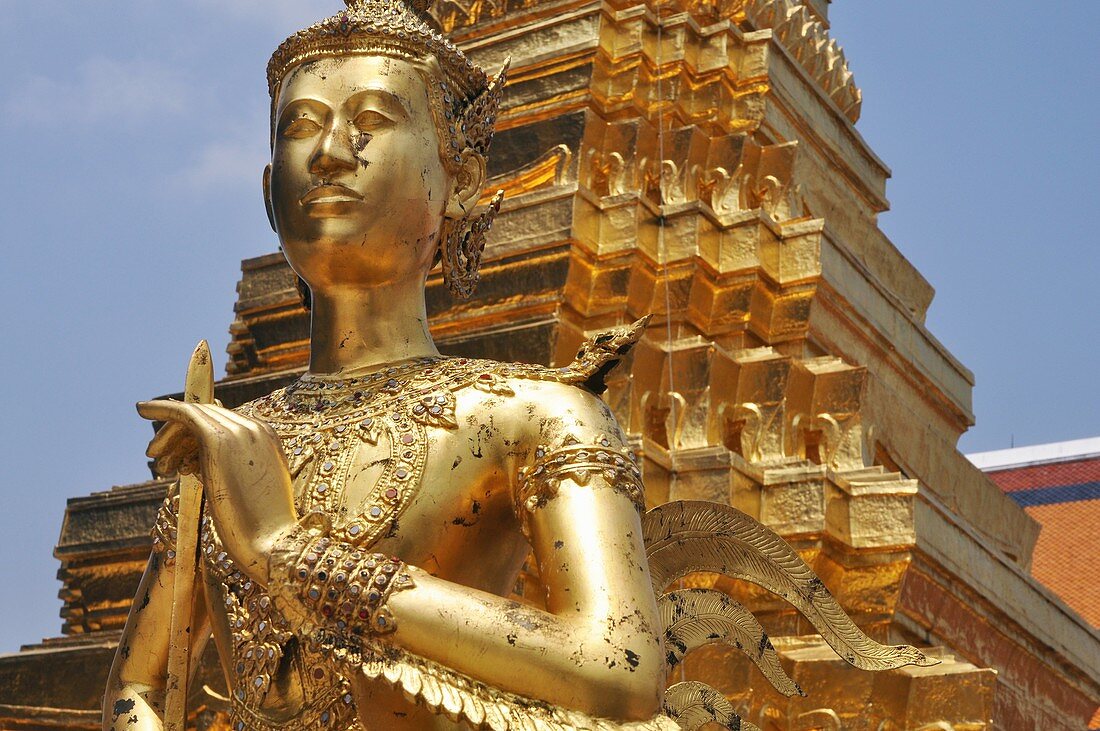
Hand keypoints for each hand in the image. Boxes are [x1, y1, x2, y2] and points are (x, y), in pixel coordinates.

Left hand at [137, 400, 296, 584]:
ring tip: (158, 464)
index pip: (227, 425)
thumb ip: (237, 474)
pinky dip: (161, 409)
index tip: (179, 458)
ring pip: (194, 416)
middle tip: (161, 460)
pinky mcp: (217, 439)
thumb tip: (209, 470)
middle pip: (209, 417)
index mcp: (268, 440)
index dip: (198, 438)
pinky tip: (141, 410)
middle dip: (181, 435)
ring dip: (169, 435)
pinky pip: (184, 413)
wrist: (272, 542)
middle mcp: (255, 429)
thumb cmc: (263, 530)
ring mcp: (238, 432)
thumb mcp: (253, 494)